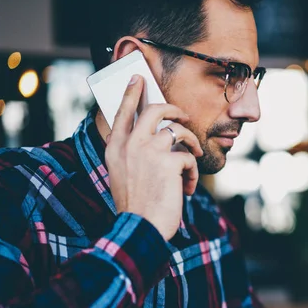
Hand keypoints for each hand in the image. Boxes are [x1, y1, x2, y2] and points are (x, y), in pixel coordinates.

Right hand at [105, 74, 203, 239]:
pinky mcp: (169, 161)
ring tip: (191, 160)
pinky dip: (192, 173)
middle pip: (155, 110)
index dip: (131, 93)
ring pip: (178, 131)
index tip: (138, 79)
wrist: (141, 228)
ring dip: (190, 145)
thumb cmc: (136, 205)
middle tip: (183, 117)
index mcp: (115, 148)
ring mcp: (149, 151)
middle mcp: (130, 144)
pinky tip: (187, 189)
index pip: (122, 112)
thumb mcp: (124, 175)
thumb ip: (133, 153)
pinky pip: (188, 157)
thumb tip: (158, 134)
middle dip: (174, 109)